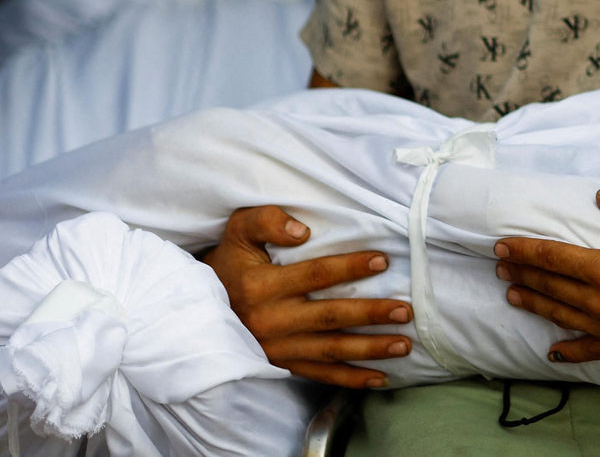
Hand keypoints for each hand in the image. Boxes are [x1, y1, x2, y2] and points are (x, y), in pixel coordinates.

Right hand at [202, 205, 413, 387]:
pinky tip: (379, 377)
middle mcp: (270, 320)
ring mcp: (276, 347)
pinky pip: (319, 374)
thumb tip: (301, 230)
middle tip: (404, 310)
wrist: (195, 307)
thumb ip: (266, 220)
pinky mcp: (280, 364)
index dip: (350, 267)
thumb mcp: (238, 230)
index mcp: (261, 286)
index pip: (315, 275)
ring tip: (403, 345)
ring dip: (369, 350)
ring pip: (330, 350)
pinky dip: (350, 378)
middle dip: (370, 314)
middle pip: (329, 317)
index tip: (383, 261)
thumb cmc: (229, 261)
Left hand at [495, 190, 599, 363]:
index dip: (526, 251)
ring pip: (561, 316)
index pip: (554, 258)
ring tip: (513, 296)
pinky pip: (588, 351)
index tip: (503, 245)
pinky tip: (552, 350)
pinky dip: (567, 351)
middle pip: (551, 287)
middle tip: (500, 266)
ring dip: (534, 305)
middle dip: (523, 275)